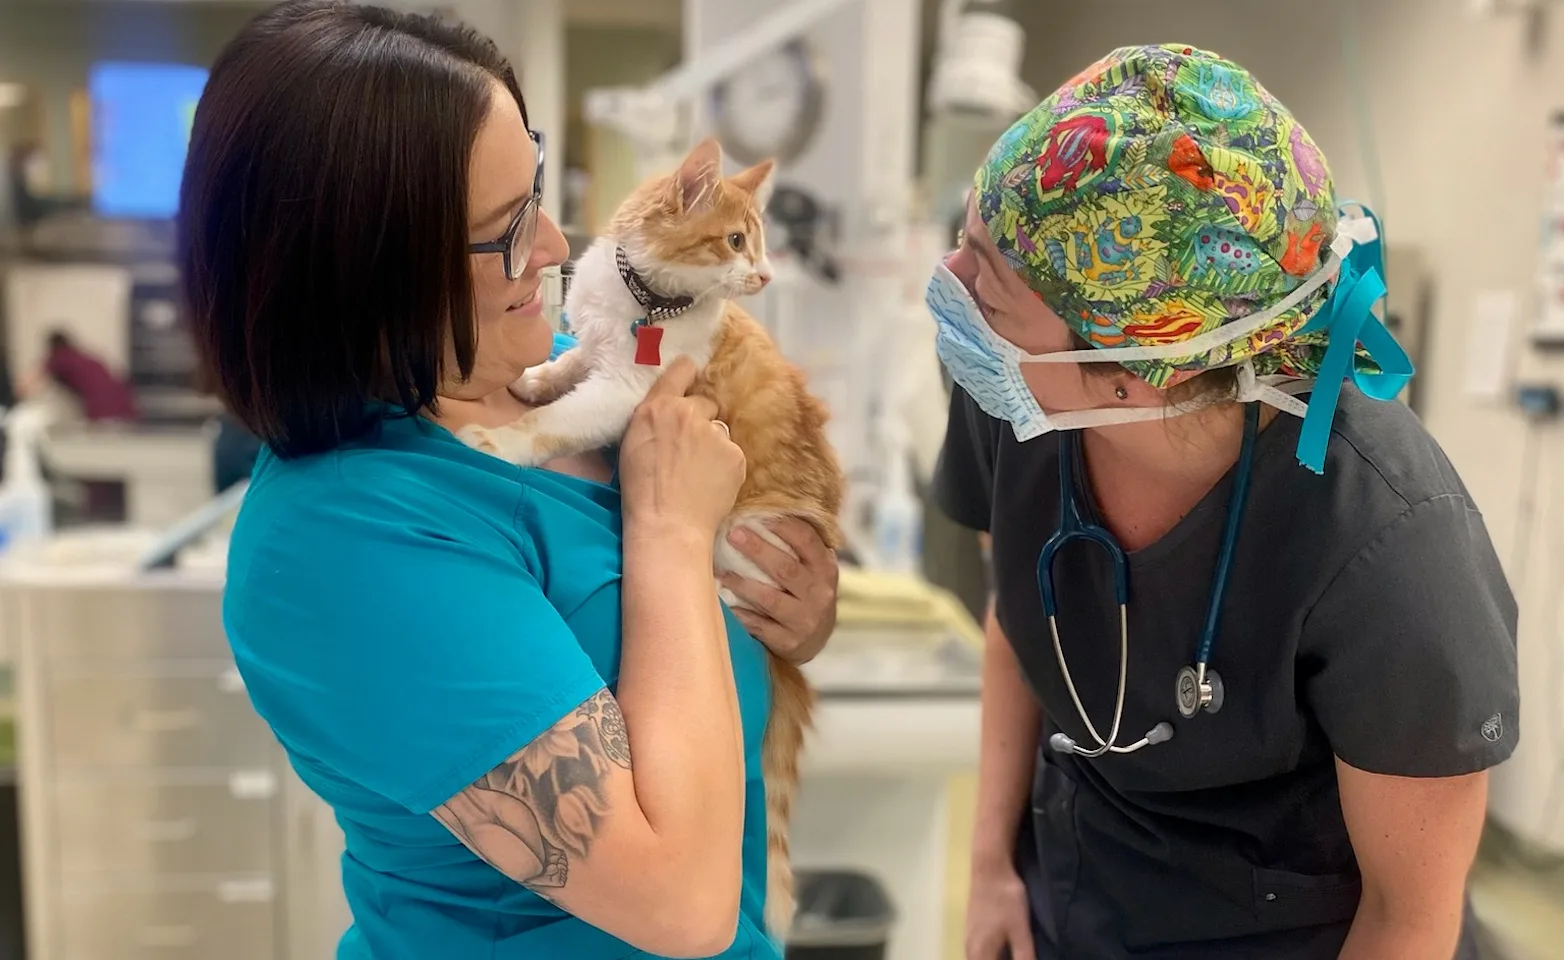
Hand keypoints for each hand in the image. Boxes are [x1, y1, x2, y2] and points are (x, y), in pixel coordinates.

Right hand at [618, 357, 744, 540]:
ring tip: (699, 472)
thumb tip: (669, 409)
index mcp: (657, 407)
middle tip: (689, 448)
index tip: (691, 383)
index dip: (688, 375)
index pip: (682, 368)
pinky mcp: (735, 454)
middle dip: (700, 419)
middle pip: (705, 402)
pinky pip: (732, 453)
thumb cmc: (640, 490)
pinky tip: (710, 484)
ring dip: (713, 444)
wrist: (667, 524)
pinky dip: (725, 466)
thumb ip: (654, 418)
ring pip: (719, 430)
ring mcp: (715, 433)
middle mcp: (688, 413)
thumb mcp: (633, 443)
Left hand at [720, 519, 837, 663]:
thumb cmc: (807, 593)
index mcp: (826, 569)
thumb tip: (765, 509)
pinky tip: (724, 603)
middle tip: (733, 534)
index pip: (808, 541)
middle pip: (786, 568)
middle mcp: (819, 594)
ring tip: (720, 571)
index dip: (784, 526)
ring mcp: (804, 620)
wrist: (815, 641)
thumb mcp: (814, 570)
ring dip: (742, 583)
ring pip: (769, 599)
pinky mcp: (788, 642)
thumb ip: (800, 546)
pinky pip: (758, 626)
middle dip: (757, 549)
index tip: (758, 514)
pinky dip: (740, 614)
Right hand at [965, 862, 1033, 959]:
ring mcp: (969, 939)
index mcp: (980, 955)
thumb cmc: (1006, 899)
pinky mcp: (972, 929)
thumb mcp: (1020, 931)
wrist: (989, 868)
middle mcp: (970, 950)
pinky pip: (978, 955)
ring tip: (1014, 956)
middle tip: (1019, 957)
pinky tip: (1004, 954)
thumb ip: (1024, 956)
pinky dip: (990, 959)